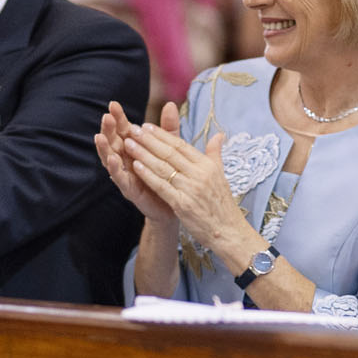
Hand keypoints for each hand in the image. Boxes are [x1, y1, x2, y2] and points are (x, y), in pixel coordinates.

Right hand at [96, 100, 179, 223]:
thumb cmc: (169, 172)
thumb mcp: (170, 147)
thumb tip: (170, 104)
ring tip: (99, 136)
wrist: (175, 202)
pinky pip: (120, 178)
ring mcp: (126, 174)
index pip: (123, 129)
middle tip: (106, 116)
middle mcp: (126, 159)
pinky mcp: (129, 189)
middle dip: (108, 129)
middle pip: (114, 141)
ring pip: (110, 159)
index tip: (113, 104)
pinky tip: (112, 159)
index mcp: (135, 147)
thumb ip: (168, 128)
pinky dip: (114, 168)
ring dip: (105, 148)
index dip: (118, 118)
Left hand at [123, 120, 249, 258]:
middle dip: (148, 140)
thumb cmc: (222, 204)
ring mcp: (191, 189)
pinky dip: (148, 175)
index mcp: (208, 165)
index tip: (146, 126)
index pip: (181, 145)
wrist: (228, 231)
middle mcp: (200, 174)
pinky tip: (136, 166)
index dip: (162, 135)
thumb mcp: (221, 175)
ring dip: (143, 154)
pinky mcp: (182, 204)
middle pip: (169, 153)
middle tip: (132, 129)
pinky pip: (161, 186)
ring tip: (128, 144)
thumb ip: (215, 153)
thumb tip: (219, 135)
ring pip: (163, 167)